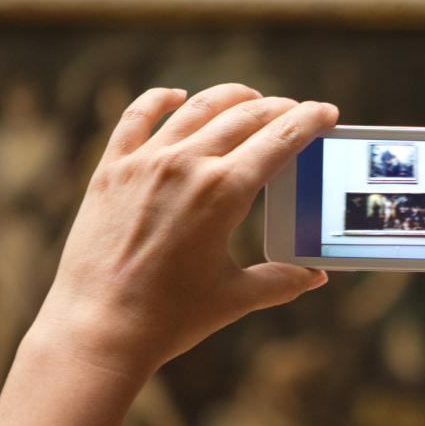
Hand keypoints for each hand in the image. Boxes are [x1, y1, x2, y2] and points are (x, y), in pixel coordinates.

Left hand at [34, 84, 337, 374]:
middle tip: (296, 112)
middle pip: (244, 117)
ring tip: (250, 98)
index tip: (326, 111)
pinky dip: (160, 100)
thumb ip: (281, 280)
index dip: (309, 120)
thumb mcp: (236, 297)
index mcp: (224, 193)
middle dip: (279, 109)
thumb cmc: (170, 317)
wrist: (98, 329)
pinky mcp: (111, 170)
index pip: (280, 139)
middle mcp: (186, 165)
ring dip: (231, 98)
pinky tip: (176, 97)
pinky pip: (136, 117)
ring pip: (197, 109)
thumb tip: (315, 277)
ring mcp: (144, 163)